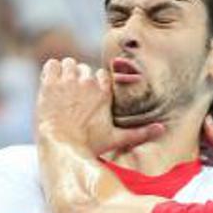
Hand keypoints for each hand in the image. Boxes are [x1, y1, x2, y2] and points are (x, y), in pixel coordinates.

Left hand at [36, 57, 162, 156]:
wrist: (61, 148)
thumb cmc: (89, 145)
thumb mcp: (116, 139)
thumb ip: (140, 132)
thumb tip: (163, 129)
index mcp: (104, 91)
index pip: (101, 75)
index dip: (95, 86)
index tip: (89, 98)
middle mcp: (88, 82)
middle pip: (85, 69)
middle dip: (80, 81)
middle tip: (73, 99)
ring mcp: (68, 81)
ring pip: (69, 63)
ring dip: (66, 74)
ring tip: (62, 91)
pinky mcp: (50, 83)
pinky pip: (52, 64)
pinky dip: (51, 71)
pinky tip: (51, 85)